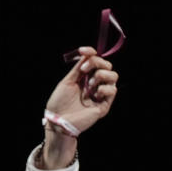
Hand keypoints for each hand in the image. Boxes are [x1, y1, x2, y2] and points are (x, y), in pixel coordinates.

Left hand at [40, 46, 118, 168]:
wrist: (57, 120)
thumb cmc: (59, 102)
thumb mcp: (67, 81)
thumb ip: (78, 68)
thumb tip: (86, 53)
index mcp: (85, 78)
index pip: (95, 61)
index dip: (91, 53)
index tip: (84, 50)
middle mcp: (94, 85)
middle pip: (107, 66)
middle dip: (97, 63)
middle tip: (84, 69)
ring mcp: (100, 95)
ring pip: (113, 76)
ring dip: (101, 75)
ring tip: (89, 85)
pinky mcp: (104, 105)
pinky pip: (113, 90)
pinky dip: (105, 88)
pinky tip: (95, 93)